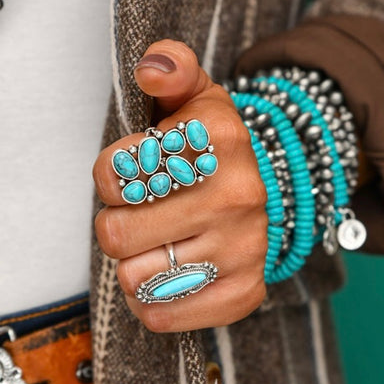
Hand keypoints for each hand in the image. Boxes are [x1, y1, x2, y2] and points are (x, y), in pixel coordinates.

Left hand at [92, 40, 267, 331]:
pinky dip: (151, 300)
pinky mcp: (244, 293)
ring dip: (132, 263)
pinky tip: (167, 274)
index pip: (112, 173)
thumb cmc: (213, 146)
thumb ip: (170, 68)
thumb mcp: (195, 96)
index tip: (129, 173)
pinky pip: (161, 315)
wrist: (276, 190)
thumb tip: (152, 68)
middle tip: (137, 213)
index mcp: (219, 138)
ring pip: (134, 277)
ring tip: (154, 243)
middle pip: (116, 232)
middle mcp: (237, 195)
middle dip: (114, 223)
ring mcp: (244, 249)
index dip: (108, 177)